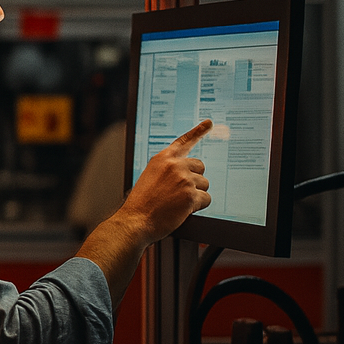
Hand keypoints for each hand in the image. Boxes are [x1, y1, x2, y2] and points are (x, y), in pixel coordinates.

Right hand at [115, 119, 213, 243]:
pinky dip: (198, 206)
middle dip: (194, 179)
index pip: (183, 141)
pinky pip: (206, 199)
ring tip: (178, 202)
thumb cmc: (141, 203)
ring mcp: (184, 179)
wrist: (135, 220)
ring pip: (204, 184)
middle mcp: (174, 165)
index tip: (209, 123)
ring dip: (196, 194)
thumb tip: (188, 172)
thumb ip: (167, 170)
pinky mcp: (191, 195)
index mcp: (162, 159)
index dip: (197, 131)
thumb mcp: (150, 177)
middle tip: (179, 191)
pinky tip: (183, 209)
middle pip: (200, 167)